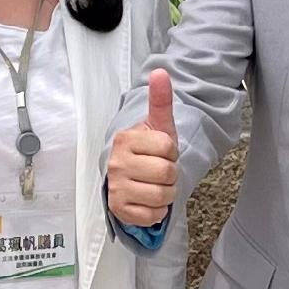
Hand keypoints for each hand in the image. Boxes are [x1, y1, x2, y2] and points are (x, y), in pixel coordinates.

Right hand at [103, 66, 178, 229]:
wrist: (129, 178)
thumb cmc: (147, 151)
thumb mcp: (158, 126)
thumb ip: (160, 100)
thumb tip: (160, 72)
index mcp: (126, 139)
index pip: (168, 147)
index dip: (172, 152)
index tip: (161, 152)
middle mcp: (116, 163)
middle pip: (167, 173)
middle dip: (170, 175)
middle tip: (159, 171)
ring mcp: (116, 187)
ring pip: (161, 196)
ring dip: (166, 194)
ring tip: (155, 185)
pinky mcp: (119, 210)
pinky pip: (152, 215)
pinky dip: (157, 212)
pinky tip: (148, 201)